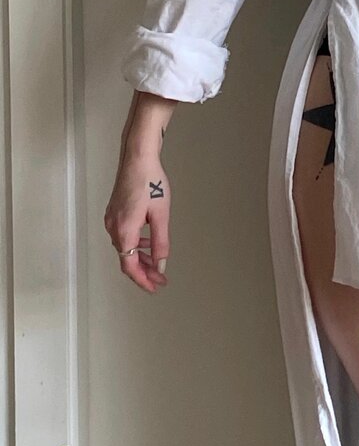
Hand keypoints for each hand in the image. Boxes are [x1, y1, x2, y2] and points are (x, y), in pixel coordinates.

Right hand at [105, 155, 170, 292]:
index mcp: (124, 230)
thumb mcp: (161, 215)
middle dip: (144, 271)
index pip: (129, 265)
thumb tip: (160, 265)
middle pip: (126, 258)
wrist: (138, 157)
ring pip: (125, 247)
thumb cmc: (152, 183)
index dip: (142, 280)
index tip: (155, 287)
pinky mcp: (114, 211)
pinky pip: (123, 235)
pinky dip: (136, 244)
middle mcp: (113, 227)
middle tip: (160, 279)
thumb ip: (160, 243)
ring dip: (140, 257)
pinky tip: (148, 241)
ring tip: (157, 264)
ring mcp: (111, 219)